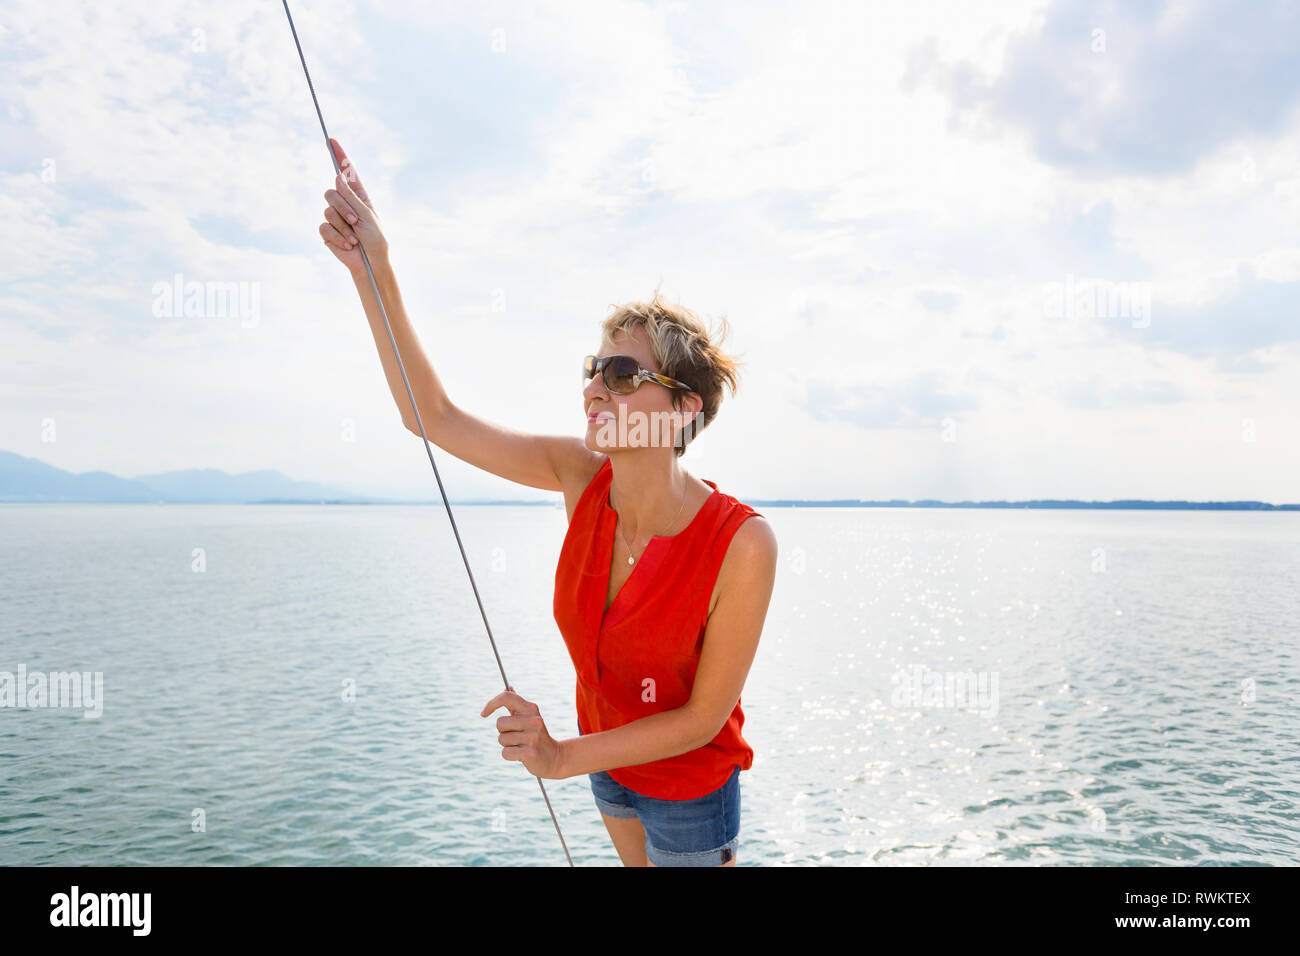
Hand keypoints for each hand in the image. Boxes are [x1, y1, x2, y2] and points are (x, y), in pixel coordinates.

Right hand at [319, 137, 386, 272]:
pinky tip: (348, 244)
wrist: (370, 263)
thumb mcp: (368, 216)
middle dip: (343, 207)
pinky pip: (324, 226)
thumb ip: (352, 198)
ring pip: (327, 210)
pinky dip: (337, 236)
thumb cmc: (375, 239)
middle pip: (332, 192)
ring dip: (343, 226)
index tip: (332, 141)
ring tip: (354, 238)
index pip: (347, 172)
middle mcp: (345, 203)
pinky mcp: (327, 231)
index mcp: (359, 196)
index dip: (339, 156)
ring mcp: (335, 216)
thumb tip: (338, 177)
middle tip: (355, 222)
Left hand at [480, 686, 564, 779]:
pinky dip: (509, 755)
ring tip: (521, 745)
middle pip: (499, 723)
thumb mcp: (529, 717)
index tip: (483, 714)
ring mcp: (533, 737)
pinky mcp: (530, 753)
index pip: (507, 697)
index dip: (491, 703)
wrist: (554, 757)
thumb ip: (517, 703)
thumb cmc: (535, 736)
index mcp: (531, 709)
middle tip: (516, 736)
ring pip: (501, 739)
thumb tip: (508, 687)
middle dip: (503, 732)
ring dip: (507, 745)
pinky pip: (505, 753)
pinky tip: (521, 755)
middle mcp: (534, 721)